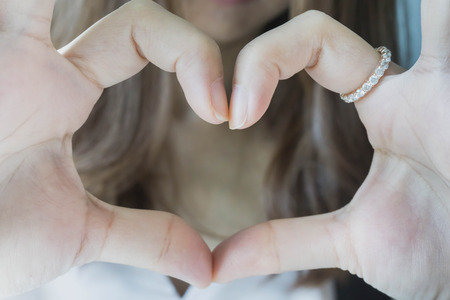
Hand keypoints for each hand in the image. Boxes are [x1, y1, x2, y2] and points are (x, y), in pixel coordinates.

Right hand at [0, 0, 229, 296]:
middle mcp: (29, 56)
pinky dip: (22, 0)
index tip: (224, 114)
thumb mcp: (76, 233)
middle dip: (165, 23)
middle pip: (119, 3)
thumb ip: (146, 238)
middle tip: (210, 82)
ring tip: (68, 3)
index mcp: (62, 87)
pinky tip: (32, 4)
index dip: (194, 59)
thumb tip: (208, 268)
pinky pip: (4, 3)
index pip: (141, 35)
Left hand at [214, 1, 449, 298]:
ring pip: (424, 10)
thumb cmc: (436, 256)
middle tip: (240, 103)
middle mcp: (413, 85)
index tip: (235, 118)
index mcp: (387, 109)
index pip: (314, 49)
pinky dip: (438, 13)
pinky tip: (424, 6)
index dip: (263, 65)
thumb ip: (283, 243)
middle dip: (280, 44)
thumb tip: (216, 265)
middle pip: (327, 28)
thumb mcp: (352, 241)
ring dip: (406, 6)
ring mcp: (444, 82)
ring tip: (387, 13)